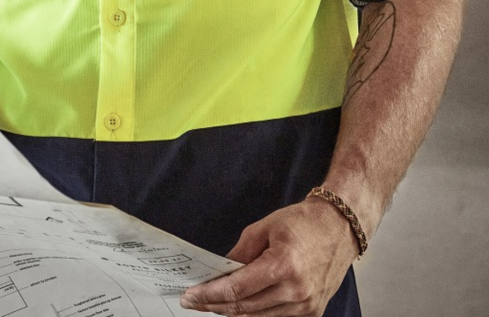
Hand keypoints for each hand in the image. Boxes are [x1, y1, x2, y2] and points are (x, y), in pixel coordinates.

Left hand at [179, 199, 357, 315]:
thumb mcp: (264, 228)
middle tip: (190, 302)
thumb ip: (240, 252)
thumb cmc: (303, 223)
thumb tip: (220, 271)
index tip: (189, 296)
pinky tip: (236, 306)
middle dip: (214, 305)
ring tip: (209, 304)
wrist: (340, 229)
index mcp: (283, 266)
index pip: (237, 289)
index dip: (210, 294)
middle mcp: (296, 292)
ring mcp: (306, 306)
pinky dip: (254, 313)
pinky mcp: (312, 312)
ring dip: (231, 312)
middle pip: (245, 308)